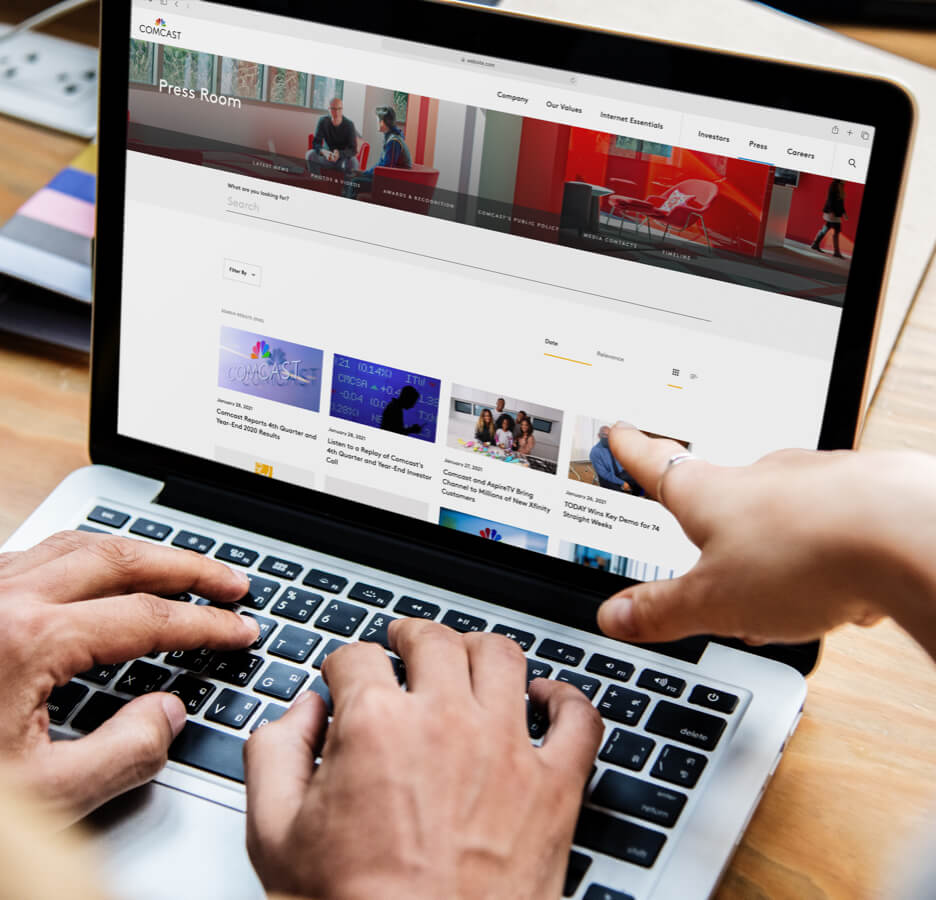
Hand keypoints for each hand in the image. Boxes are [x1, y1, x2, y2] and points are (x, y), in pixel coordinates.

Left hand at [0, 530, 257, 822]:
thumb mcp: (44, 796)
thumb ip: (124, 754)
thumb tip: (167, 713)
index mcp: (25, 639)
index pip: (148, 618)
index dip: (206, 624)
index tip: (242, 629)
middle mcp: (3, 597)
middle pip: (123, 557)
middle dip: (189, 567)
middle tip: (232, 581)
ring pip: (82, 543)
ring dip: (143, 552)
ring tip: (184, 568)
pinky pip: (43, 551)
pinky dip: (92, 554)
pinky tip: (106, 571)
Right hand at [245, 620, 602, 899]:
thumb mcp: (275, 837)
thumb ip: (274, 755)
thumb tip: (300, 712)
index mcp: (376, 727)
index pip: (357, 657)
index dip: (344, 663)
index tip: (346, 674)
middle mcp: (445, 723)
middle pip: (433, 639)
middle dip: (410, 635)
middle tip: (404, 643)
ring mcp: (506, 750)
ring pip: (502, 657)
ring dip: (479, 647)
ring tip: (466, 655)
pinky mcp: (554, 787)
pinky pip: (579, 719)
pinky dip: (567, 698)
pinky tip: (546, 698)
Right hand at [597, 426, 935, 649]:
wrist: (906, 534)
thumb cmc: (804, 555)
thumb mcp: (713, 601)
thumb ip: (661, 610)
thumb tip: (615, 616)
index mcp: (710, 494)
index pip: (656, 465)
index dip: (631, 451)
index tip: (619, 431)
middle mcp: (760, 477)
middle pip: (723, 490)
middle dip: (714, 517)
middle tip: (705, 544)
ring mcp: (814, 481)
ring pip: (782, 511)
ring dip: (775, 542)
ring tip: (783, 587)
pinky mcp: (864, 495)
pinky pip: (834, 526)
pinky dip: (830, 555)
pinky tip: (841, 589)